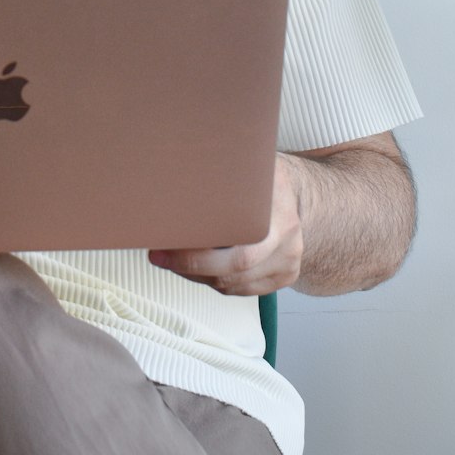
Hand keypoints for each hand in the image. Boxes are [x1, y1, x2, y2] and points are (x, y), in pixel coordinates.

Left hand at [148, 154, 303, 295]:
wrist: (295, 193)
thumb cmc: (264, 177)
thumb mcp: (249, 165)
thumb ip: (225, 174)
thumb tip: (177, 172)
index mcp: (280, 214)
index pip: (239, 250)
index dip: (199, 255)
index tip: (168, 243)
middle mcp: (288, 243)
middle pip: (235, 270)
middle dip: (191, 267)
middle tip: (159, 255)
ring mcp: (288, 264)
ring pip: (235, 284)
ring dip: (198, 276)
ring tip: (171, 259)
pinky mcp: (283, 277)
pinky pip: (242, 289)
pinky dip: (216, 281)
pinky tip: (196, 267)